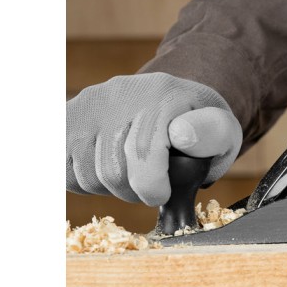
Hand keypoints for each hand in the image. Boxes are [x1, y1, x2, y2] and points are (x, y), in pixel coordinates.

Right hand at [66, 72, 241, 205]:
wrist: (173, 100)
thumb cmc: (200, 126)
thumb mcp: (223, 130)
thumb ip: (212, 133)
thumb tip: (180, 133)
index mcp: (164, 95)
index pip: (142, 152)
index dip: (151, 187)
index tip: (161, 194)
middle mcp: (122, 92)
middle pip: (113, 172)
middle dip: (134, 192)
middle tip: (152, 184)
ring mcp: (91, 102)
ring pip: (87, 176)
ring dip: (110, 188)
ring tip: (132, 172)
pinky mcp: (69, 115)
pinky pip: (64, 170)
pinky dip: (84, 181)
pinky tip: (107, 167)